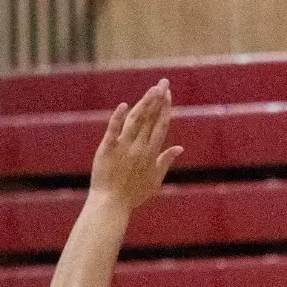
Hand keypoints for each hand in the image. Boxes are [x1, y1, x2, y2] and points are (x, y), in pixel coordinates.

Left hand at [89, 81, 182, 211]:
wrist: (111, 203)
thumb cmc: (133, 194)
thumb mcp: (155, 180)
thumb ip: (166, 161)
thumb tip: (180, 148)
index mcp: (152, 154)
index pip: (161, 126)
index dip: (165, 109)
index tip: (168, 94)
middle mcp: (139, 148)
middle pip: (150, 119)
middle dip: (158, 99)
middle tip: (163, 82)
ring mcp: (123, 147)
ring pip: (136, 120)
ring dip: (144, 103)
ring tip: (151, 89)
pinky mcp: (107, 148)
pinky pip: (113, 130)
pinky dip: (119, 118)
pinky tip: (125, 105)